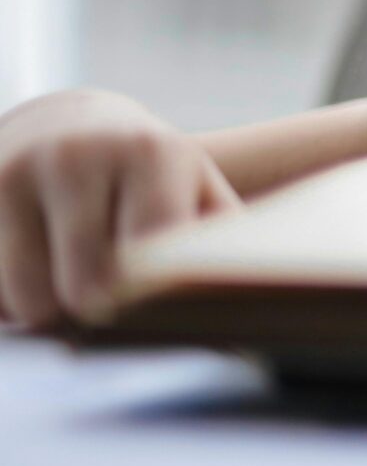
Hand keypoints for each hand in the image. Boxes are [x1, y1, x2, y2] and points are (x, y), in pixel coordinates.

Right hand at [0, 88, 239, 329]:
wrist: (65, 124)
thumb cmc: (148, 176)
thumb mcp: (194, 191)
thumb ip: (219, 250)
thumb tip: (244, 341)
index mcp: (150, 153)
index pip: (148, 255)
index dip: (150, 301)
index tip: (154, 320)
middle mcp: (76, 156)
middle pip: (81, 290)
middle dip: (96, 318)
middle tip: (108, 310)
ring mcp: (12, 171)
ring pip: (23, 299)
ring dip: (44, 313)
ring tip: (66, 282)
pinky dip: (5, 300)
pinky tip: (25, 270)